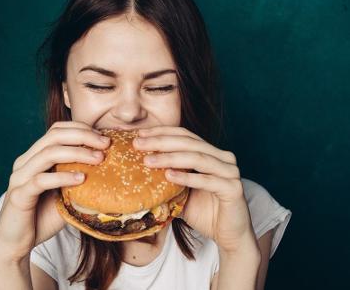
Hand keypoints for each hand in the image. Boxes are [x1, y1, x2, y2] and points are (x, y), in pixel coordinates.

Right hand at [0, 121, 110, 261]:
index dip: (81, 129)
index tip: (103, 137)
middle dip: (83, 136)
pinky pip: (41, 180)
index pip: (56, 130)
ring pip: (48, 154)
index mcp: (34, 157)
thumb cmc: (43, 217)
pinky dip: (63, 177)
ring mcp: (20, 178)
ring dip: (77, 153)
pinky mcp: (19, 195)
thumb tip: (110, 170)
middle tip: (106, 144)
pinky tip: (81, 179)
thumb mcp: (65, 193)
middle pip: (54, 136)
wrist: (17, 244)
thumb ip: (79, 178)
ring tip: (99, 159)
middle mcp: (25, 162)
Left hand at [133, 126, 255, 253]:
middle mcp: (222, 158)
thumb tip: (135, 171)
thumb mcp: (180, 193)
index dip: (162, 132)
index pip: (184, 135)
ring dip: (170, 158)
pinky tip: (168, 175)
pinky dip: (187, 177)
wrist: (228, 236)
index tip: (140, 133)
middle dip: (160, 142)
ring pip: (197, 158)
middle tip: (138, 143)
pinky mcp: (233, 188)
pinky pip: (207, 180)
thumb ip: (166, 180)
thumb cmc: (204, 213)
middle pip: (188, 143)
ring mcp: (230, 172)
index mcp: (210, 153)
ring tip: (148, 161)